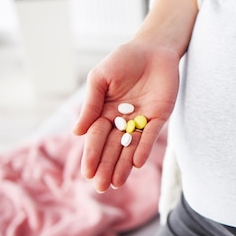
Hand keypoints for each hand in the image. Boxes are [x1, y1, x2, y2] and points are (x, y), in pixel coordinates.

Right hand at [72, 41, 179, 192]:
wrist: (152, 48)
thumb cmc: (123, 60)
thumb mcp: (100, 78)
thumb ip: (91, 104)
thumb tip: (76, 132)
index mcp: (104, 112)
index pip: (96, 138)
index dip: (92, 155)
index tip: (87, 173)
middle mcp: (122, 120)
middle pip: (113, 148)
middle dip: (107, 167)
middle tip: (102, 187)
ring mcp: (141, 120)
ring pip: (131, 147)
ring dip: (124, 165)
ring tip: (117, 183)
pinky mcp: (159, 116)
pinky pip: (150, 135)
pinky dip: (143, 148)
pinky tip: (136, 163)